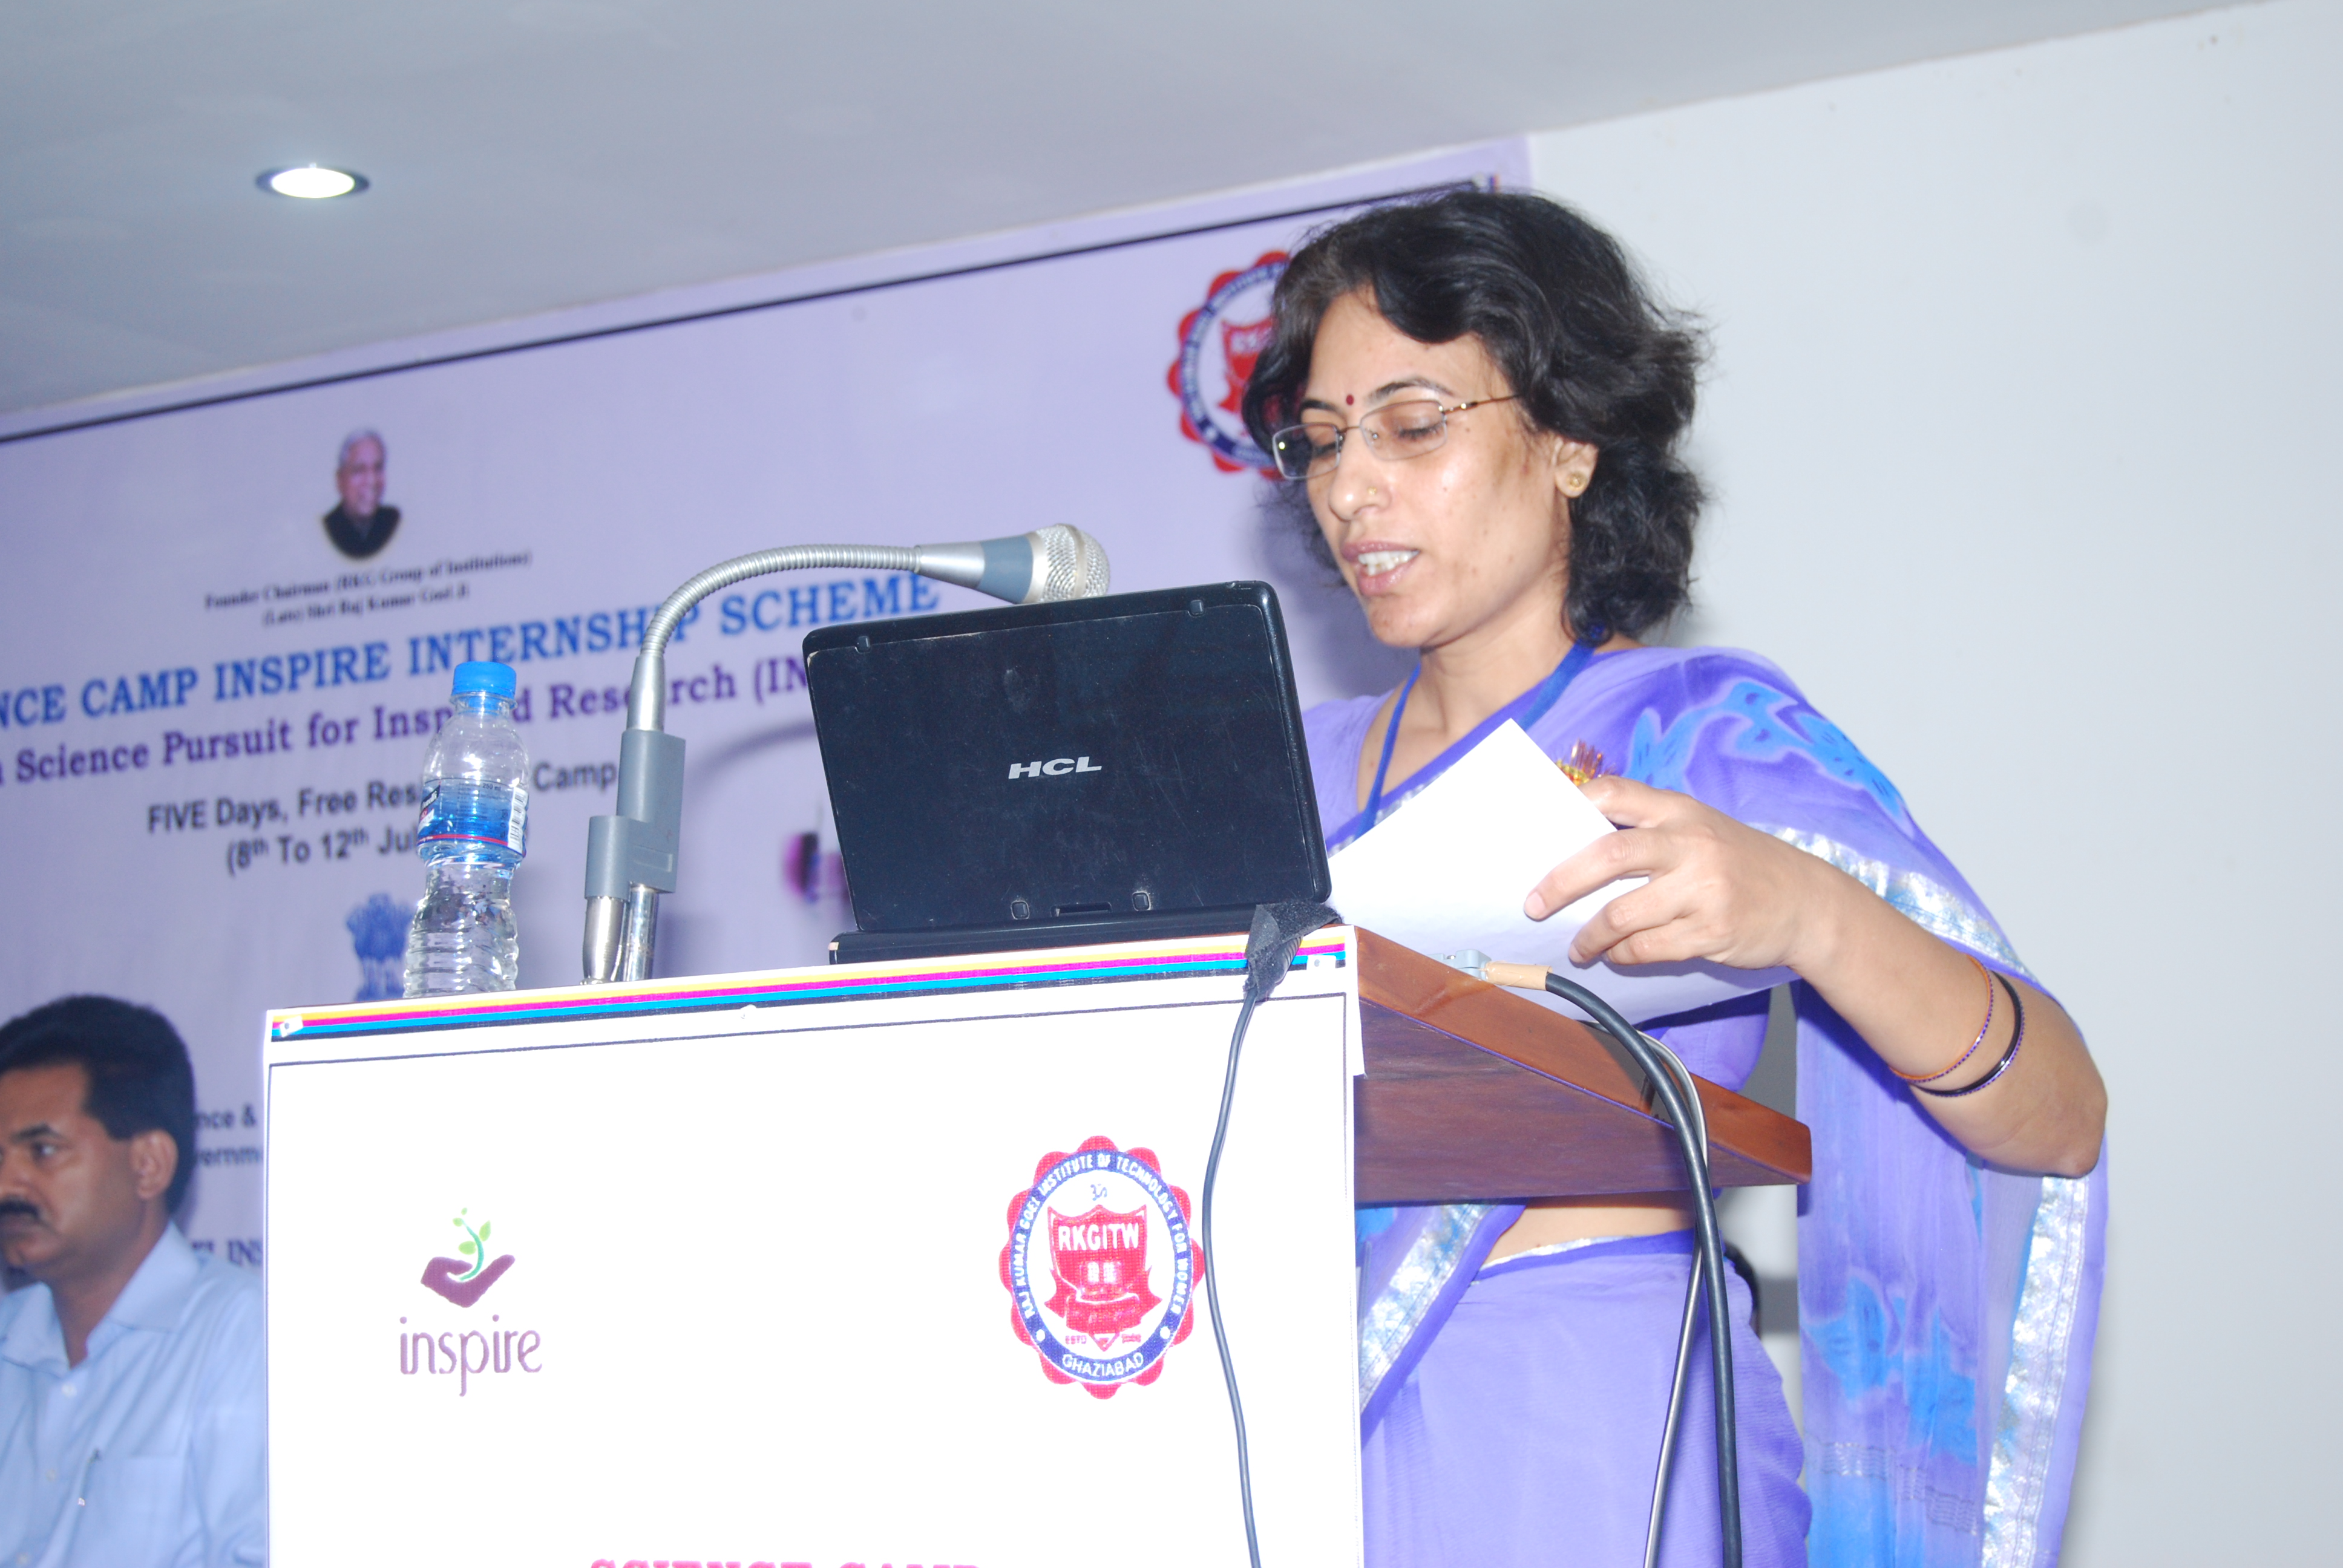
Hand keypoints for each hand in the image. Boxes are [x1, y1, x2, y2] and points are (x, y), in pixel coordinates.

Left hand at [1525, 776, 1830, 970]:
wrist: (1807, 901)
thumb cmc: (1739, 862)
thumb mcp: (1701, 827)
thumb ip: (1649, 829)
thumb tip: (1575, 847)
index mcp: (1680, 810)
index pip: (1615, 793)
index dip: (1572, 805)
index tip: (1538, 830)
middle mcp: (1690, 844)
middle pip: (1608, 856)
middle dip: (1561, 883)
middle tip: (1534, 904)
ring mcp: (1703, 889)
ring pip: (1622, 913)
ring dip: (1590, 935)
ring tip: (1578, 945)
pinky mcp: (1711, 931)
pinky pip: (1648, 948)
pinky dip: (1622, 955)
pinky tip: (1616, 956)